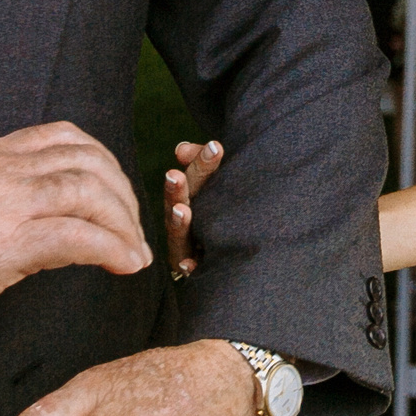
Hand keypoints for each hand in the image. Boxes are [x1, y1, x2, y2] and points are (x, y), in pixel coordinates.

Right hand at [0, 123, 149, 384]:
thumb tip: (45, 213)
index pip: (64, 137)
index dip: (104, 164)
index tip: (116, 196)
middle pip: (88, 162)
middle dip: (124, 195)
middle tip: (133, 228)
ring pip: (90, 194)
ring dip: (125, 224)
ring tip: (135, 251)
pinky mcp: (0, 248)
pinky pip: (79, 238)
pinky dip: (114, 249)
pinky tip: (125, 265)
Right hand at [162, 140, 223, 280]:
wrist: (240, 261)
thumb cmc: (225, 212)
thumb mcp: (219, 185)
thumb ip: (203, 163)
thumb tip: (181, 148)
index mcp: (193, 198)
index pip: (195, 177)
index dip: (202, 162)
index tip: (216, 146)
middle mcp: (185, 221)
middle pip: (180, 203)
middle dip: (178, 190)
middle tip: (175, 175)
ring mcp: (187, 245)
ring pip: (179, 234)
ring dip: (179, 222)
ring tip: (181, 210)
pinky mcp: (194, 268)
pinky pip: (190, 269)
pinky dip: (189, 266)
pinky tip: (188, 264)